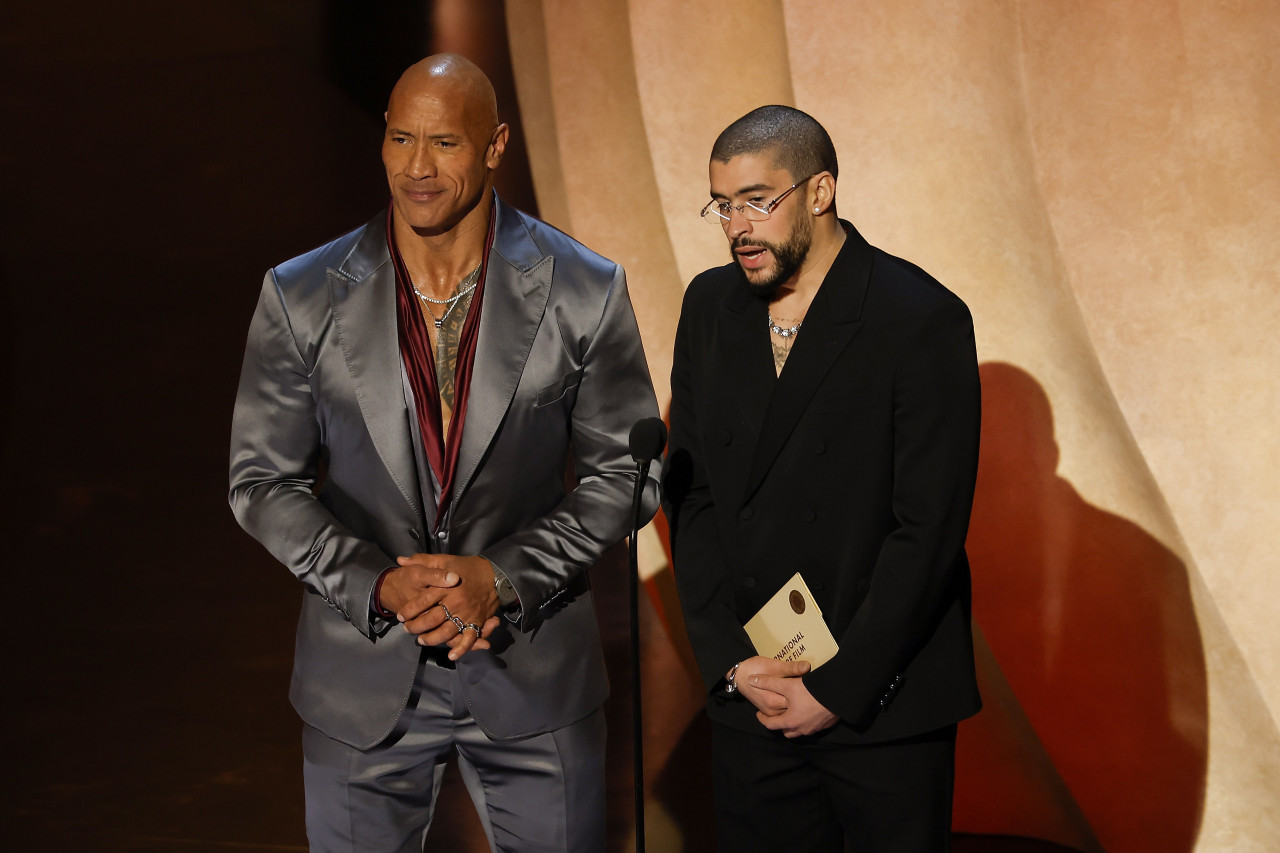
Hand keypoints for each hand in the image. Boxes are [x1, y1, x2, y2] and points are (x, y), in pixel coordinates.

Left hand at [381, 554, 500, 659]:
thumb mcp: (444, 559)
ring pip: (446, 631)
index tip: (400, 616)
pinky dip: (461, 648)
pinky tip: (451, 655)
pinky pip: (469, 637)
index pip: (422, 601)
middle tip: (407, 629)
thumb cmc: (467, 567)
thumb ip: (422, 560)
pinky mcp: (477, 620)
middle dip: (416, 626)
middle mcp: (455, 601)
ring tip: (421, 640)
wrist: (494, 573)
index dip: (409, 610)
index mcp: (446, 586)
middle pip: (431, 619)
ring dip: (432, 639)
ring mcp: (466, 613)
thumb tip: (401, 560)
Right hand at [734, 656, 811, 716]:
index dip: (807, 694)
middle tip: (812, 690)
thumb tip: (807, 666)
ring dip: (797, 704)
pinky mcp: (768, 710)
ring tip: (804, 694)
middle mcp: (773, 710)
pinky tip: (795, 697)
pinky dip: (790, 706)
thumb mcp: (773, 666)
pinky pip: (782, 711)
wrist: (738, 674)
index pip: (797, 701)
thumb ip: (791, 668)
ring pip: (789, 711)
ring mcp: (770, 712)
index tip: (814, 686)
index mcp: (774, 700)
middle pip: (794, 708)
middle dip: (803, 701)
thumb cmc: (754, 668)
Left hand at [750, 671, 838, 736]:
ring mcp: (815, 728)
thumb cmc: (811, 692)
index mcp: (790, 721)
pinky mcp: (826, 724)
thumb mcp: (787, 684)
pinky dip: (806, 721)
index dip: (763, 719)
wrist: (839, 695)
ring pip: (800, 731)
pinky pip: (812, 726)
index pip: (771, 724)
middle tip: (775, 715)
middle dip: (779, 724)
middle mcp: (802, 729)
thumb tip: (751, 680)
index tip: (759, 714)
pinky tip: (808, 710)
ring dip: (794, 724)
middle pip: (786, 731)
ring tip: (791, 713)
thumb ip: (768, 682)